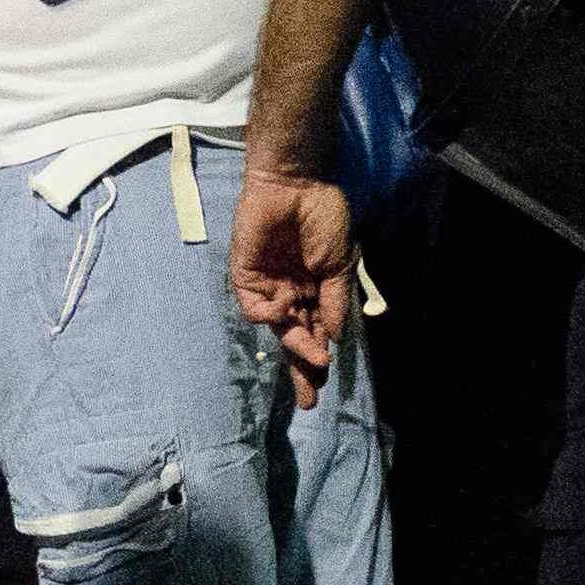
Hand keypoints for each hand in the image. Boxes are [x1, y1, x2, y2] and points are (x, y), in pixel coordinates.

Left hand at [226, 166, 355, 401]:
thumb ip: (335, 301)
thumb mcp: (339, 264)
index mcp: (314, 290)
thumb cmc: (322, 217)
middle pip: (295, 338)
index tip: (324, 387)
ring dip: (294, 347)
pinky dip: (268, 315)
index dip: (319, 358)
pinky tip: (285, 315)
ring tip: (312, 365)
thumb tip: (336, 337)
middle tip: (309, 400)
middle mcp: (291, 291)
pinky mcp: (246, 273)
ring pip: (278, 327)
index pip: (316, 332)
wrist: (295, 184)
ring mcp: (268, 284)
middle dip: (302, 368)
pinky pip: (254, 305)